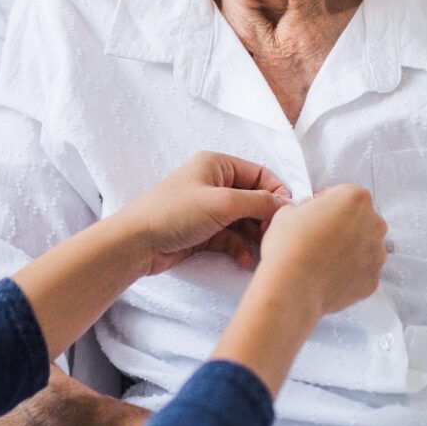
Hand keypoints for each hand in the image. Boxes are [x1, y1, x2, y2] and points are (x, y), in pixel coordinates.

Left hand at [116, 151, 290, 276]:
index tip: (287, 216)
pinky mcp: (204, 231)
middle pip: (254, 199)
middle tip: (273, 238)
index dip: (276, 193)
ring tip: (261, 253)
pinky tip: (245, 261)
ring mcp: (208, 208)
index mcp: (217, 164)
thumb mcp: (223, 203)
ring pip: (244, 221)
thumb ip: (258, 202)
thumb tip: (287, 203)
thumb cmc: (176, 213)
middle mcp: (214, 183)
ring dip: (254, 237)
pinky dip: (240, 248)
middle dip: (265, 219)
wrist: (138, 242)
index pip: (259, 174)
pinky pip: (232, 237)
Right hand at [257, 185, 386, 315]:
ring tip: (322, 256)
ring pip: (364, 245)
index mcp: (355, 198)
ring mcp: (377, 254)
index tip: (313, 213)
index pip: (343, 194)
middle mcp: (373, 224)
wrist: (293, 287)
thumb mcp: (288, 210)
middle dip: (343, 223)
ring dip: (348, 247)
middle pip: (360, 218)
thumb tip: (311, 216)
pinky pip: (362, 270)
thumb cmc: (289, 245)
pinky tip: (328, 273)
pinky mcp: (373, 280)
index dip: (325, 202)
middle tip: (318, 234)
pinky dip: (349, 270)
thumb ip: (307, 208)